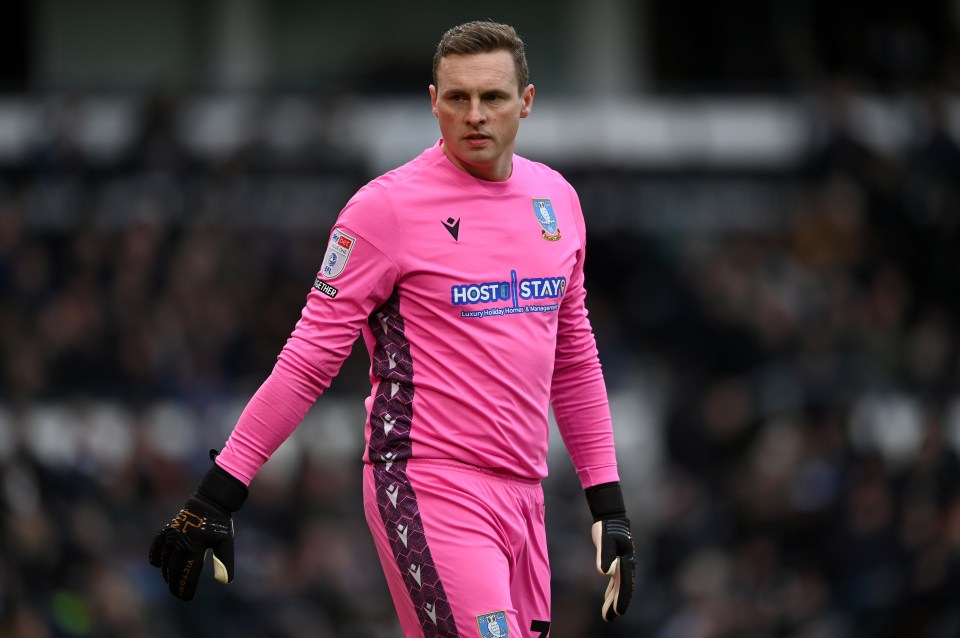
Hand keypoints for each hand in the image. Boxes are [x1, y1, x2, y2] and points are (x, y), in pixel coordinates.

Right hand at [149, 456, 247, 600]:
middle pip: (174, 570)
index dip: (186, 588)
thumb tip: (224, 582)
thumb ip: (225, 562)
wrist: (209, 502)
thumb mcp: (226, 542)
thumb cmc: (219, 524)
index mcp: (196, 545)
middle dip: (175, 584)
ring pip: (165, 560)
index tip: (186, 598)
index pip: (188, 573)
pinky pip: (157, 546)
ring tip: (172, 581)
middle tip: (178, 593)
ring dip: (167, 573)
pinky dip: (156, 556)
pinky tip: (158, 564)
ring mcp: (171, 535)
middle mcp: (180, 541)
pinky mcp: (166, 530)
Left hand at [592, 516, 636, 620]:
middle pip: (623, 588)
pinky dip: (612, 590)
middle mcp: (627, 565)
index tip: (618, 612)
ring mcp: (623, 564)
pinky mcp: (616, 561)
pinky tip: (607, 598)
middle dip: (616, 604)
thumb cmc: (607, 527)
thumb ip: (604, 555)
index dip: (622, 599)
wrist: (611, 516)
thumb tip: (604, 573)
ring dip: (613, 600)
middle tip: (608, 618)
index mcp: (625, 561)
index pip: (625, 584)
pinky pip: (616, 580)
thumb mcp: (604, 539)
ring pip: (619, 586)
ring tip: (607, 615)